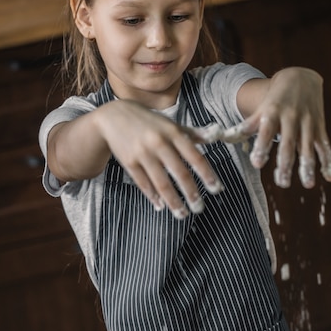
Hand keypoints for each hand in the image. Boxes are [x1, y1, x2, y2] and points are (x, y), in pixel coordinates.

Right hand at [100, 100, 223, 217]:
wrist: (113, 116)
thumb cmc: (147, 121)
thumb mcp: (170, 124)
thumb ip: (192, 133)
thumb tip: (214, 137)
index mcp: (173, 132)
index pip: (194, 157)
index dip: (207, 174)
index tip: (216, 189)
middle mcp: (159, 143)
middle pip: (179, 172)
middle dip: (191, 193)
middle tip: (199, 208)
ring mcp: (143, 153)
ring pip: (161, 182)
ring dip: (173, 201)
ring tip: (182, 214)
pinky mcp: (129, 162)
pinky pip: (143, 183)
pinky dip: (153, 196)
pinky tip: (161, 206)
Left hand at [232, 67, 330, 187]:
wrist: (301, 77)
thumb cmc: (275, 99)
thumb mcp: (261, 109)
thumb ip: (247, 125)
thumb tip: (226, 137)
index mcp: (273, 112)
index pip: (266, 131)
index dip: (262, 146)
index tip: (257, 163)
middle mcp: (291, 118)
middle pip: (288, 143)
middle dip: (286, 164)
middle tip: (282, 183)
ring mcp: (308, 123)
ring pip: (308, 147)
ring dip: (309, 166)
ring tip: (308, 185)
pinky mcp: (320, 127)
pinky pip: (325, 146)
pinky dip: (328, 161)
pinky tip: (330, 178)